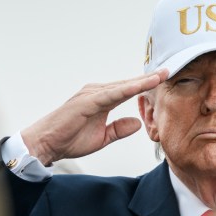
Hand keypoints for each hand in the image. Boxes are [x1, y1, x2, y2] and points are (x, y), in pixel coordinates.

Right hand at [20, 70, 167, 164]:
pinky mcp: (87, 101)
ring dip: (142, 81)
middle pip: (128, 84)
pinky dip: (128, 89)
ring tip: (161, 75)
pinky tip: (141, 85)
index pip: (129, 90)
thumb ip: (119, 129)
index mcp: (102, 100)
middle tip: (169, 70)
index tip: (164, 79)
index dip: (146, 85)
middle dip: (149, 78)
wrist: (46, 144)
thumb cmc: (69, 139)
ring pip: (123, 86)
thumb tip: (136, 124)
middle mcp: (97, 93)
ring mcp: (92, 94)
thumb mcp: (102, 137)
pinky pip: (112, 94)